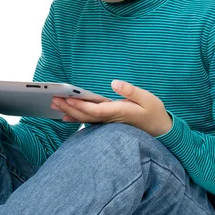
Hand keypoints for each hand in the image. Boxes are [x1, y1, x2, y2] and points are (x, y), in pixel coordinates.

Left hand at [51, 80, 172, 136]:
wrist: (161, 131)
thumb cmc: (154, 112)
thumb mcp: (148, 98)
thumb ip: (131, 91)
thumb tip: (114, 83)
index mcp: (118, 112)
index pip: (95, 110)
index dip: (80, 105)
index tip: (67, 98)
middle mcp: (111, 119)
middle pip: (85, 116)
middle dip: (69, 108)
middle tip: (53, 100)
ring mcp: (108, 123)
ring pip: (85, 119)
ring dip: (69, 112)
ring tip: (54, 105)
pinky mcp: (108, 123)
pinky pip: (89, 122)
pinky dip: (76, 118)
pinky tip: (66, 116)